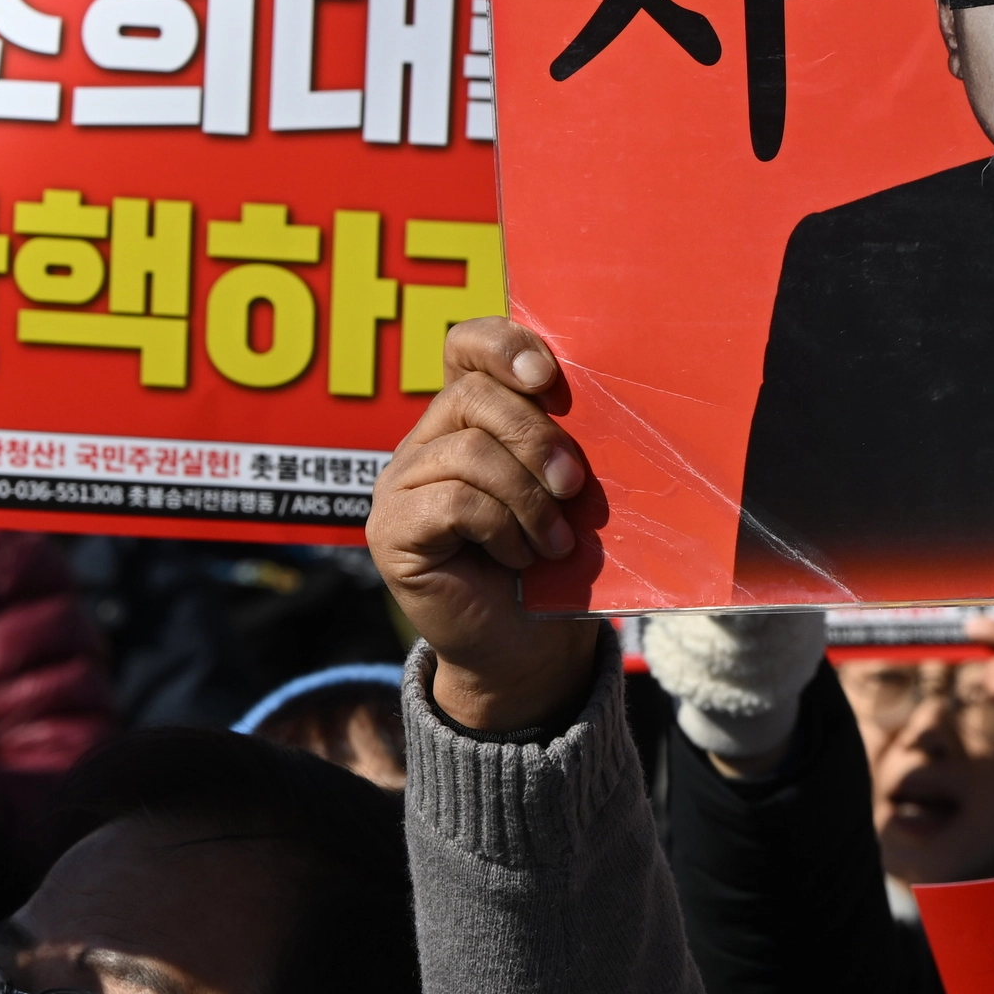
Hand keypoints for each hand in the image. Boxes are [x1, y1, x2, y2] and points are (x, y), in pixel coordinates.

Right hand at [368, 317, 601, 729]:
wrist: (529, 648)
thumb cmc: (555, 564)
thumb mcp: (568, 491)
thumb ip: (564, 441)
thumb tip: (602, 398)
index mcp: (467, 418)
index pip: (467, 346)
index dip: (503, 345)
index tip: (548, 377)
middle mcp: (424, 442)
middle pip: (472, 396)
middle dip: (535, 437)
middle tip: (574, 487)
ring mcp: (399, 485)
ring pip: (468, 452)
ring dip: (528, 499)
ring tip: (554, 542)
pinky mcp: (391, 531)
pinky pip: (453, 502)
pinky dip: (501, 528)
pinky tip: (519, 557)